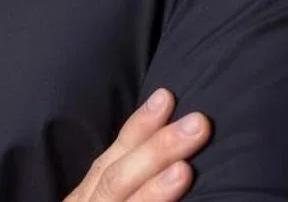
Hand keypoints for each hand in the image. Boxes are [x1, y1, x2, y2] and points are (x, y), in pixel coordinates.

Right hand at [63, 88, 210, 201]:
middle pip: (116, 176)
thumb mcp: (103, 196)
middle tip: (199, 122)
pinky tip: (180, 200)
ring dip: (155, 187)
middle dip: (156, 148)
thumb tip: (169, 151)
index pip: (112, 156)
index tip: (167, 96)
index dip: (139, 126)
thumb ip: (126, 180)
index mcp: (89, 194)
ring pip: (123, 201)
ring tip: (185, 168)